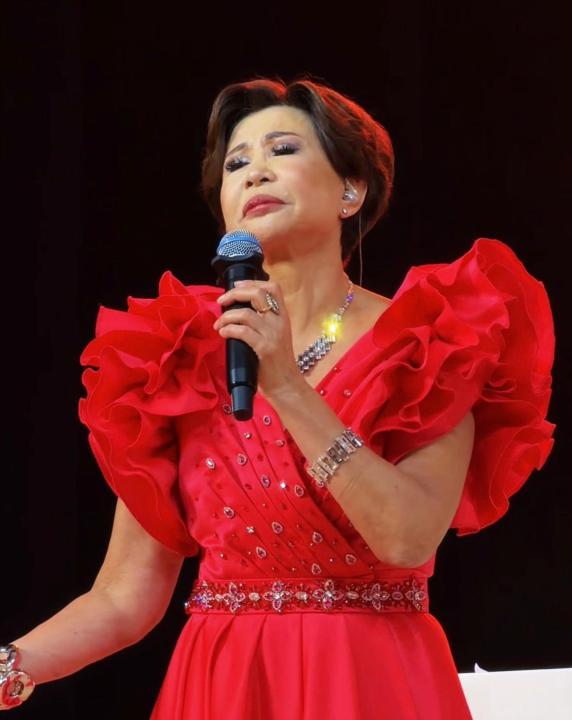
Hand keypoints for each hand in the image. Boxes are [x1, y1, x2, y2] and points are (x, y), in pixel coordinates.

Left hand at [213, 279, 302, 401]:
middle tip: (221, 301)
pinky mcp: (265, 348)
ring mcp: (273, 335)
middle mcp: (279, 322)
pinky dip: (229, 329)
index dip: (253, 282)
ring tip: (219, 324)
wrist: (286, 385)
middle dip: (235, 294)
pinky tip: (223, 333)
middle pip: (258, 293)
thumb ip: (263, 323)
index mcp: (282, 317)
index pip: (273, 288)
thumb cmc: (276, 363)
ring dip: (227, 316)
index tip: (236, 287)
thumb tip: (237, 313)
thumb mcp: (275, 337)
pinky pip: (243, 332)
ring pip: (246, 314)